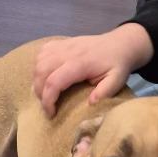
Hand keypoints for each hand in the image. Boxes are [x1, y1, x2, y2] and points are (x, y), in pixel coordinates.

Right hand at [33, 24, 153, 117]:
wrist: (120, 44)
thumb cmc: (117, 65)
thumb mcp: (117, 80)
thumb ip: (105, 92)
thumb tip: (90, 104)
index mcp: (81, 63)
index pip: (55, 81)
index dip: (48, 100)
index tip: (51, 114)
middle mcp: (68, 52)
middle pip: (41, 71)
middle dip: (40, 92)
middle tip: (48, 106)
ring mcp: (63, 45)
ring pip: (39, 62)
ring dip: (37, 80)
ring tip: (45, 94)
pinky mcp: (61, 43)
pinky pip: (42, 53)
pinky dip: (39, 67)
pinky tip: (46, 77)